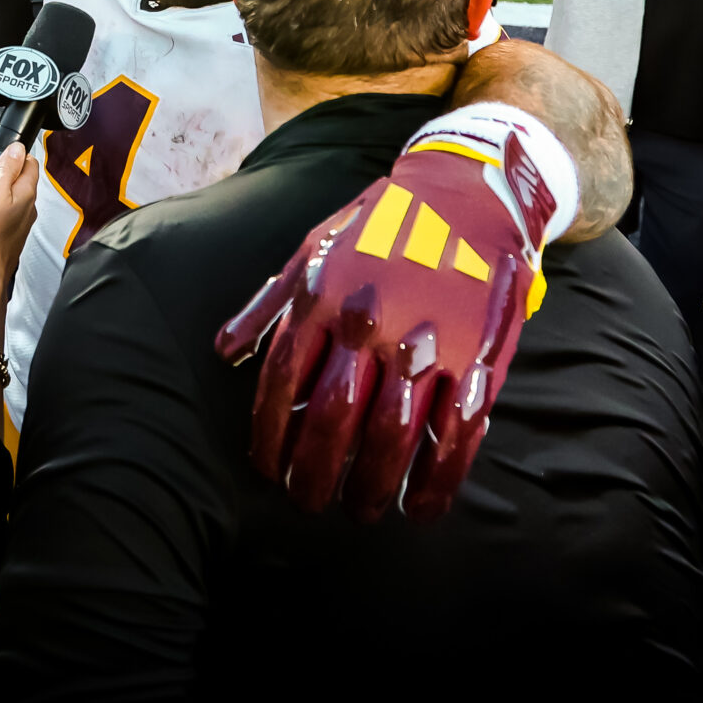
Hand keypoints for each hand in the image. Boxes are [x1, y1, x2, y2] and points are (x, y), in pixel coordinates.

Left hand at [214, 105, 576, 523]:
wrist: (468, 192)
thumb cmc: (382, 223)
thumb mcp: (315, 246)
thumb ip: (269, 303)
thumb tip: (225, 351)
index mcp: (324, 297)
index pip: (282, 383)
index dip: (270, 437)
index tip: (268, 471)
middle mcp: (370, 323)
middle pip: (331, 420)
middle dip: (314, 475)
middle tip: (308, 504)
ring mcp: (426, 342)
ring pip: (390, 437)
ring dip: (370, 487)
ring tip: (358, 510)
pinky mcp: (477, 357)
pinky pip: (454, 435)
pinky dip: (436, 481)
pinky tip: (419, 508)